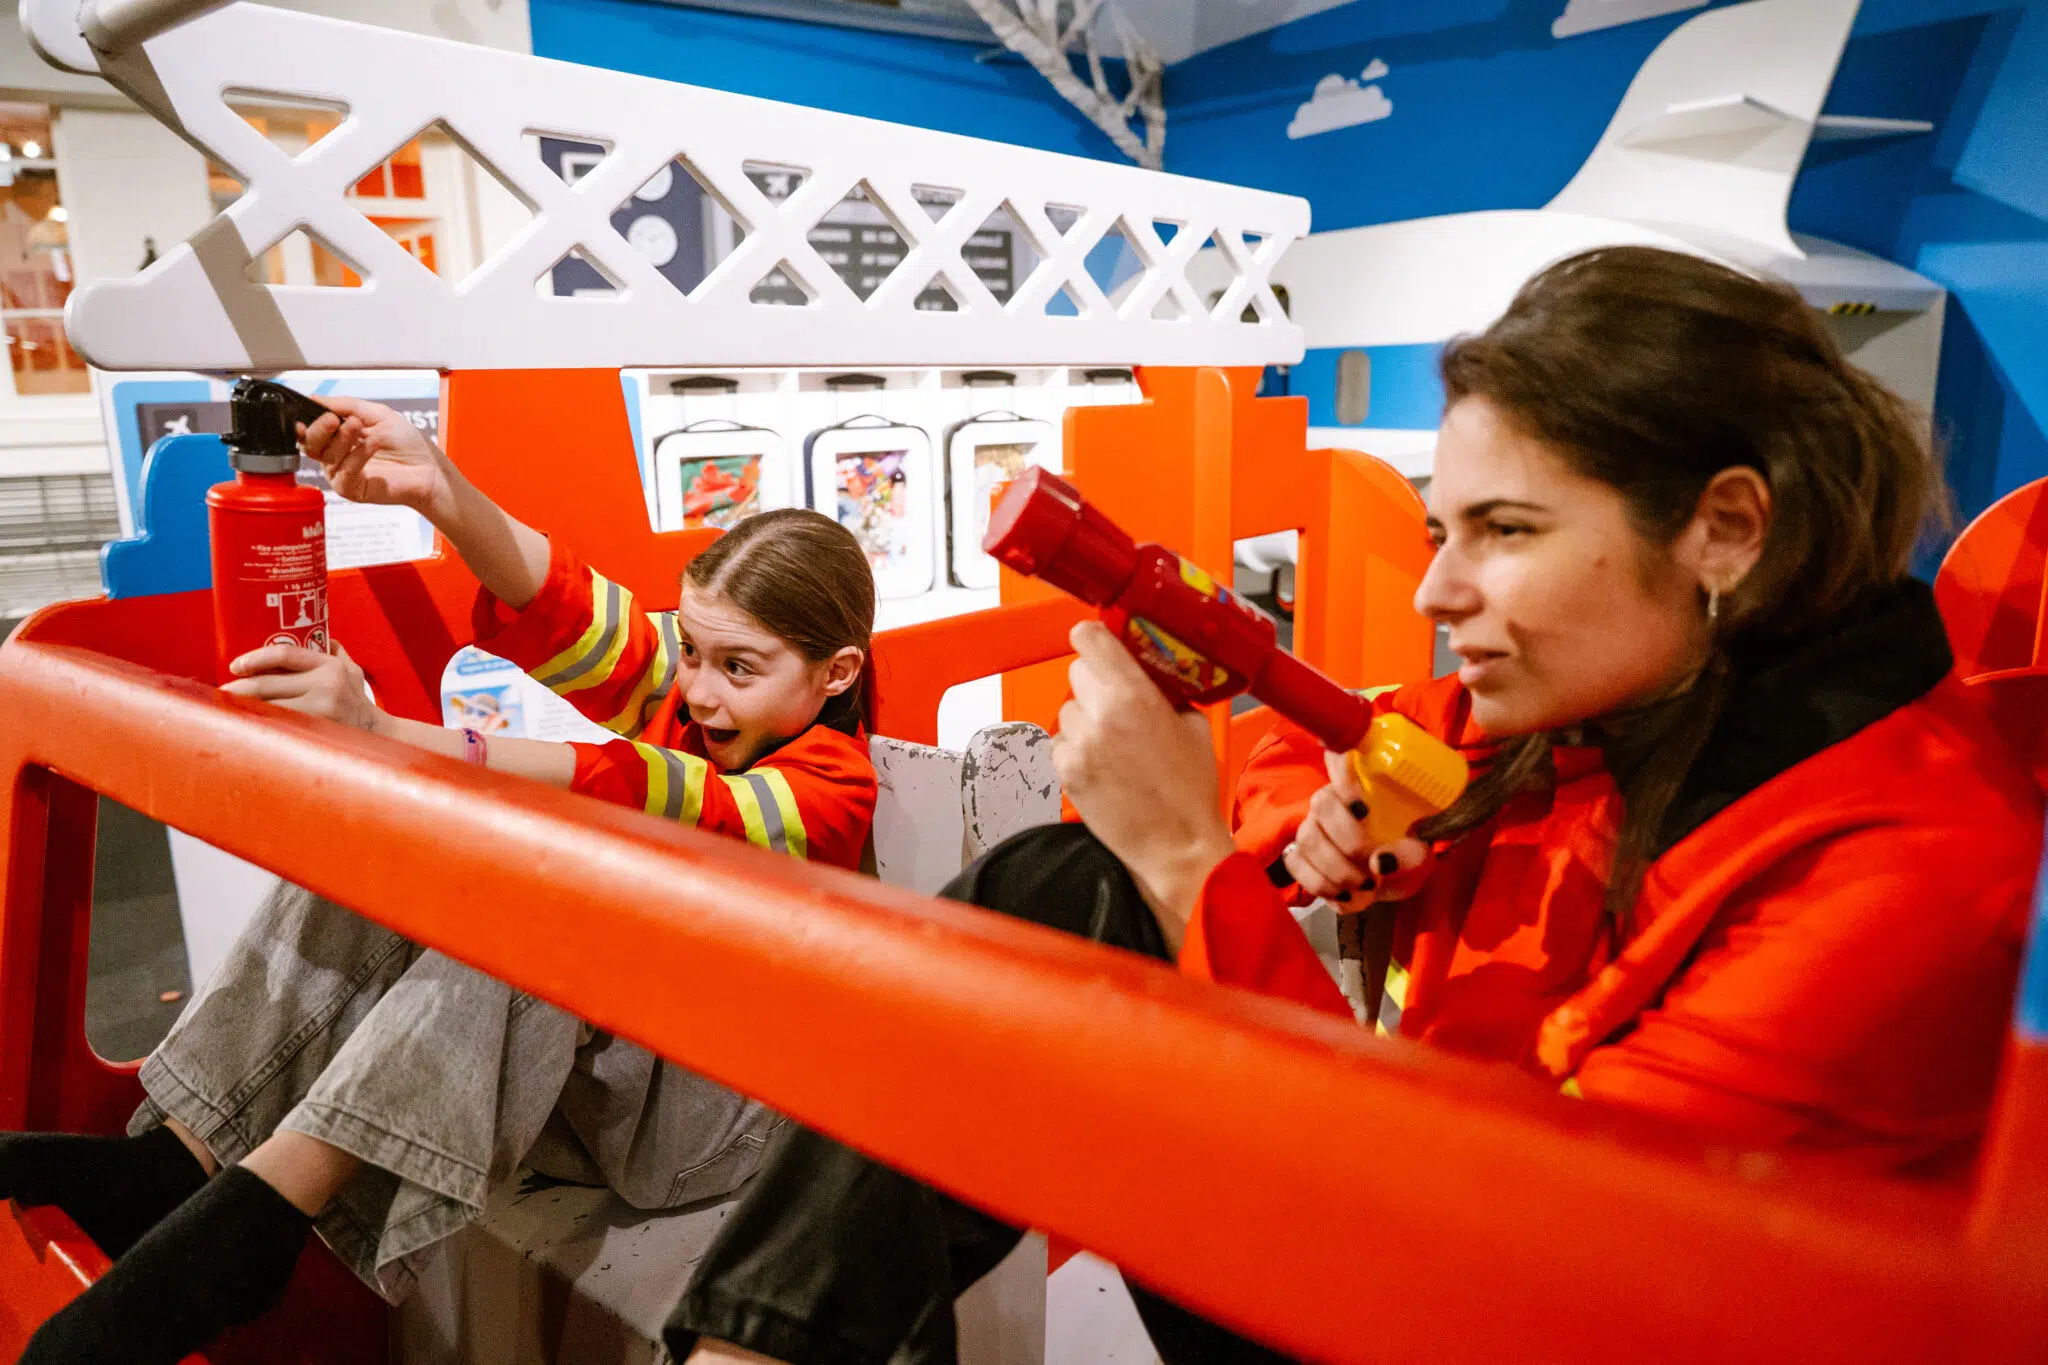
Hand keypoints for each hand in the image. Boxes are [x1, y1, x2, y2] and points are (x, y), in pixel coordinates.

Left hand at [221, 643, 385, 733]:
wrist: (380, 735)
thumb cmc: (359, 703)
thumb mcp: (352, 671)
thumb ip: (334, 652)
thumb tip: (318, 635)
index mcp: (330, 665)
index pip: (284, 653)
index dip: (255, 658)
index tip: (235, 666)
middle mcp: (326, 684)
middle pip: (268, 684)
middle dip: (238, 689)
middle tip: (221, 693)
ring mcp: (321, 709)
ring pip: (268, 706)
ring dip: (243, 708)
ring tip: (227, 709)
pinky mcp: (316, 729)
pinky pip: (278, 725)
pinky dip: (259, 724)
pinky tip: (246, 725)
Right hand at [299, 394, 454, 517]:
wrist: (429, 468)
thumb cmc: (408, 443)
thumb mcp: (377, 414)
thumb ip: (346, 405)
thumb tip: (315, 397)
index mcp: (339, 438)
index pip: (311, 430)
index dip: (306, 422)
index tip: (308, 410)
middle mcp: (337, 456)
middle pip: (311, 444)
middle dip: (319, 429)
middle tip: (333, 419)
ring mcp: (343, 474)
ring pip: (326, 457)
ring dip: (342, 438)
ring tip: (358, 426)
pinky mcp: (352, 490)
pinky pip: (343, 474)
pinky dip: (356, 456)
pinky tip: (372, 445)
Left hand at [1053, 621, 1235, 947]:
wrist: (1176, 845)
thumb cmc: (1189, 792)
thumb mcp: (1193, 726)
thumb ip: (1166, 692)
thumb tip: (1149, 673)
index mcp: (1134, 695)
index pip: (1089, 639)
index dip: (1093, 638)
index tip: (1099, 644)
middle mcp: (1101, 715)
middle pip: (1077, 672)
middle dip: (1096, 683)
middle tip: (1116, 702)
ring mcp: (1079, 745)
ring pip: (1067, 709)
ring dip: (1085, 718)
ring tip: (1114, 742)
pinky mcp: (1067, 772)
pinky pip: (1061, 744)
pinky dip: (1076, 749)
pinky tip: (1103, 765)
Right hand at [1281, 748, 1429, 907]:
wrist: (1388, 884)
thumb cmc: (1404, 857)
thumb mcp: (1419, 855)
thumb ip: (1409, 854)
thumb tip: (1381, 861)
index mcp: (1363, 785)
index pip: (1341, 754)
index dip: (1343, 764)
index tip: (1364, 799)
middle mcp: (1331, 799)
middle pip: (1322, 802)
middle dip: (1349, 837)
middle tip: (1374, 861)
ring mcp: (1311, 826)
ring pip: (1308, 837)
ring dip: (1337, 867)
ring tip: (1364, 885)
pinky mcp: (1299, 855)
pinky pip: (1296, 864)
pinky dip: (1321, 884)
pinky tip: (1343, 893)